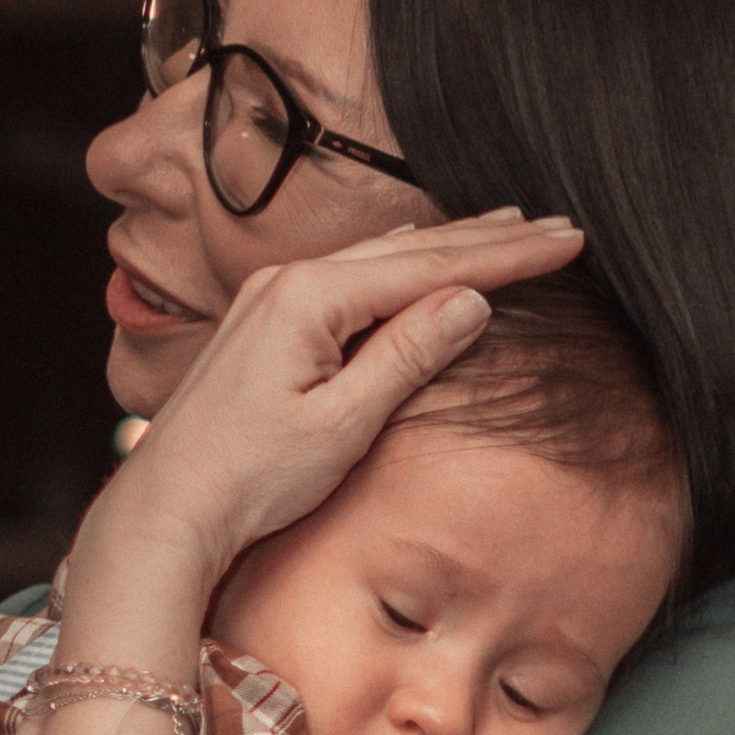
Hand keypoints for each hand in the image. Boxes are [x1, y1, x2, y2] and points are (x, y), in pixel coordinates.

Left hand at [85, 208, 585, 594]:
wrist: (168, 507)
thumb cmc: (249, 476)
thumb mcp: (343, 422)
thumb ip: (408, 354)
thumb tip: (471, 301)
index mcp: (310, 297)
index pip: (431, 265)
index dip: (507, 255)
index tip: (567, 241)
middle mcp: (288, 281)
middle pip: (410, 248)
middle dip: (489, 239)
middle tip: (557, 227)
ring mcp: (271, 297)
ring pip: (380, 257)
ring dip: (448, 245)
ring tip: (507, 228)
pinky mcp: (264, 321)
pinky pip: (349, 277)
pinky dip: (401, 265)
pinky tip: (420, 256)